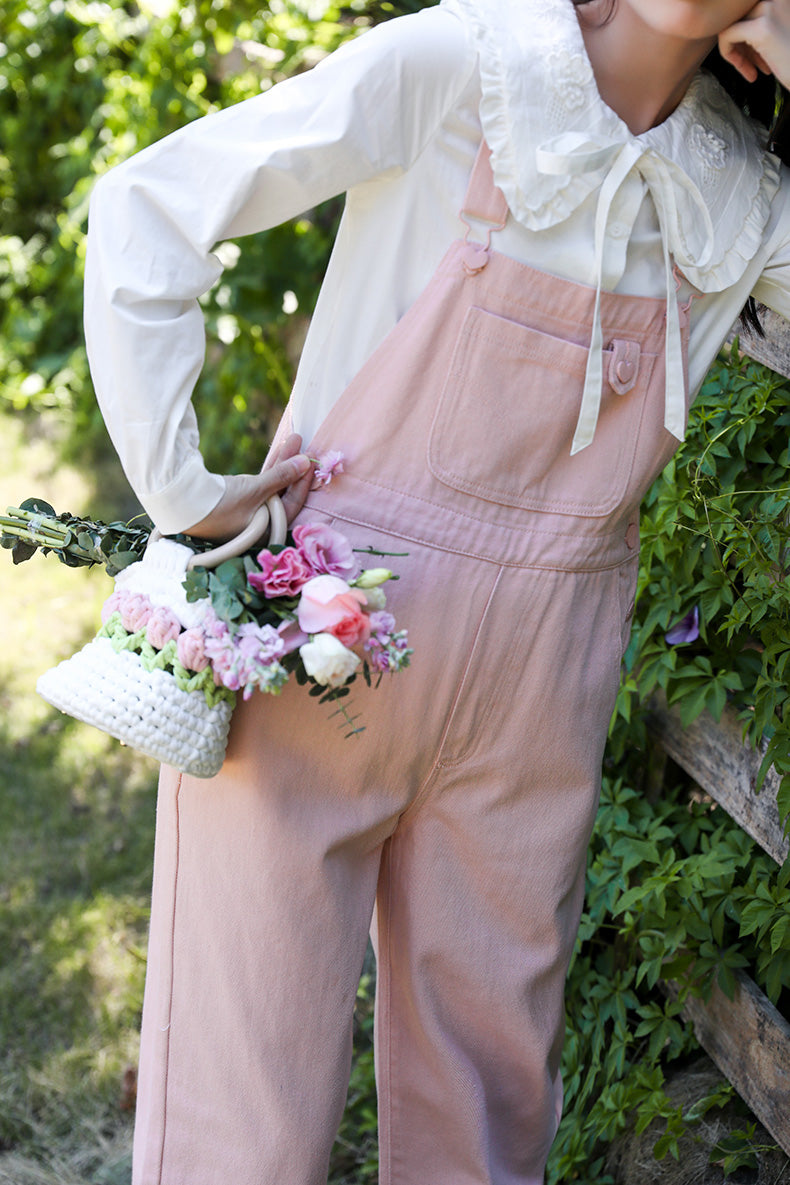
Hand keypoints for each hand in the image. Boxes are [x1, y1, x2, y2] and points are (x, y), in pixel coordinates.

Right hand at [184, 434, 313, 541]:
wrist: (181, 503)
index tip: (310, 461)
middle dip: (293, 467)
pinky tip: (278, 453)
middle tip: (302, 444)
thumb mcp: (255, 490)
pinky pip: (260, 483)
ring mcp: (249, 512)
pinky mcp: (238, 500)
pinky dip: (269, 470)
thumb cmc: (220, 504)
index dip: (303, 482)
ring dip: (282, 464)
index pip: (293, 505)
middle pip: (284, 493)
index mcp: (267, 531)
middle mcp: (260, 524)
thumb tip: (305, 463)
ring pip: (273, 486)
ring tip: (293, 439)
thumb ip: (282, 476)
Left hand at [719, 1, 789, 87]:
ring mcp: (769, 8)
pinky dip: (729, 55)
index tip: (756, 52)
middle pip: (739, 14)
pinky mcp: (761, 28)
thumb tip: (726, 20)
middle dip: (741, 41)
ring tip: (753, 70)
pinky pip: (727, 36)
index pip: (748, 7)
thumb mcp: (778, 30)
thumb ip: (761, 20)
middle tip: (754, 64)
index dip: (746, 31)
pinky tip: (748, 73)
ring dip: (737, 50)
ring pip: (731, 24)